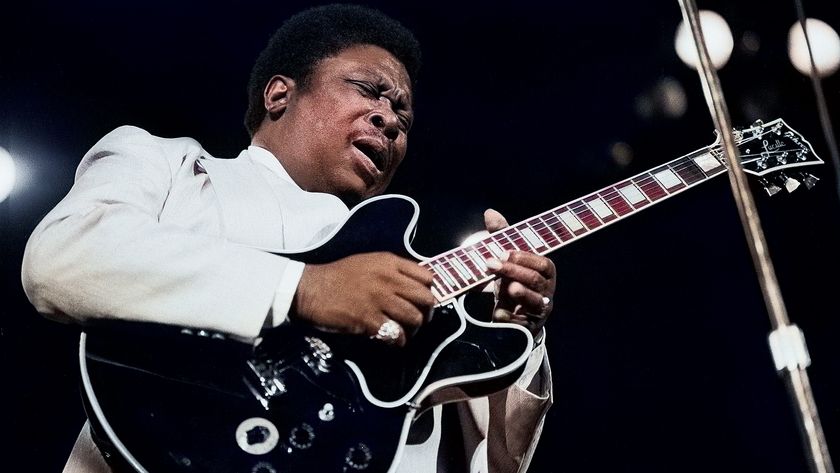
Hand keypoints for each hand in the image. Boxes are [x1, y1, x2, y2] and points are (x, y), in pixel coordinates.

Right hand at [292, 252, 435, 346]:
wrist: (311, 289)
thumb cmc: (338, 276)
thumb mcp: (368, 262)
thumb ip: (391, 270)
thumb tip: (411, 286)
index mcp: (389, 263)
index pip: (427, 277)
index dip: (428, 291)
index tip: (422, 301)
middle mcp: (388, 279)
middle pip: (425, 299)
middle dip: (426, 313)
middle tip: (419, 321)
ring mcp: (379, 299)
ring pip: (414, 318)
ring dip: (414, 329)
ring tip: (406, 333)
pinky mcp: (369, 319)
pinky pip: (396, 334)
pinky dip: (398, 341)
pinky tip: (392, 341)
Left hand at [484, 209, 555, 336]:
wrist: (514, 316)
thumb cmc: (513, 280)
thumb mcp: (508, 260)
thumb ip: (502, 237)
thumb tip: (490, 212)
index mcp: (546, 273)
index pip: (543, 263)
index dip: (524, 257)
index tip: (502, 252)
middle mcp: (547, 292)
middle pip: (536, 280)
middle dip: (514, 271)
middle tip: (491, 264)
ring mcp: (540, 311)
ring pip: (536, 302)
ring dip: (521, 294)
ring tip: (508, 289)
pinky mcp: (529, 328)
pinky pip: (522, 324)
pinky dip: (510, 318)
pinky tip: (498, 314)